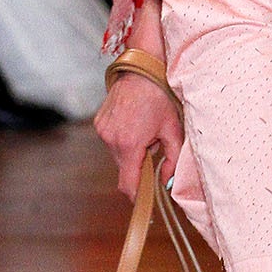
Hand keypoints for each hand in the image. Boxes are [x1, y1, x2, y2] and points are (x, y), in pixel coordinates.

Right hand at [94, 71, 183, 197]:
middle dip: (138, 166)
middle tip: (153, 148)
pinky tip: (134, 123)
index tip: (145, 201)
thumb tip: (167, 183)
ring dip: (131, 152)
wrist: (142, 70)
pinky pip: (111, 142)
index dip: (137, 196)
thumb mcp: (173, 130)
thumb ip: (172, 160)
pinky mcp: (99, 123)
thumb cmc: (161, 97)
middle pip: (124, 170)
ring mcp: (102, 131)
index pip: (128, 184)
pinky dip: (123, 140)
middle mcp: (111, 139)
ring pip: (117, 156)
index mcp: (130, 144)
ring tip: (143, 131)